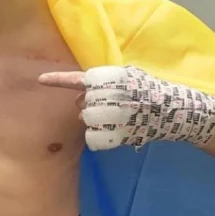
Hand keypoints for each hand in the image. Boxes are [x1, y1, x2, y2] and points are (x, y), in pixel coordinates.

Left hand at [39, 65, 214, 150]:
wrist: (173, 110)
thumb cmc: (149, 90)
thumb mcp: (128, 76)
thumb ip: (102, 83)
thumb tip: (79, 95)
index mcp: (110, 77)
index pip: (78, 79)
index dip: (58, 80)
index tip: (40, 80)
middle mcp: (109, 95)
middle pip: (82, 103)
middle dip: (91, 107)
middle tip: (110, 107)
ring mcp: (113, 115)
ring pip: (86, 120)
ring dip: (96, 122)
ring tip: (115, 120)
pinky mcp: (117, 134)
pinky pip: (93, 138)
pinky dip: (99, 138)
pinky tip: (115, 133)